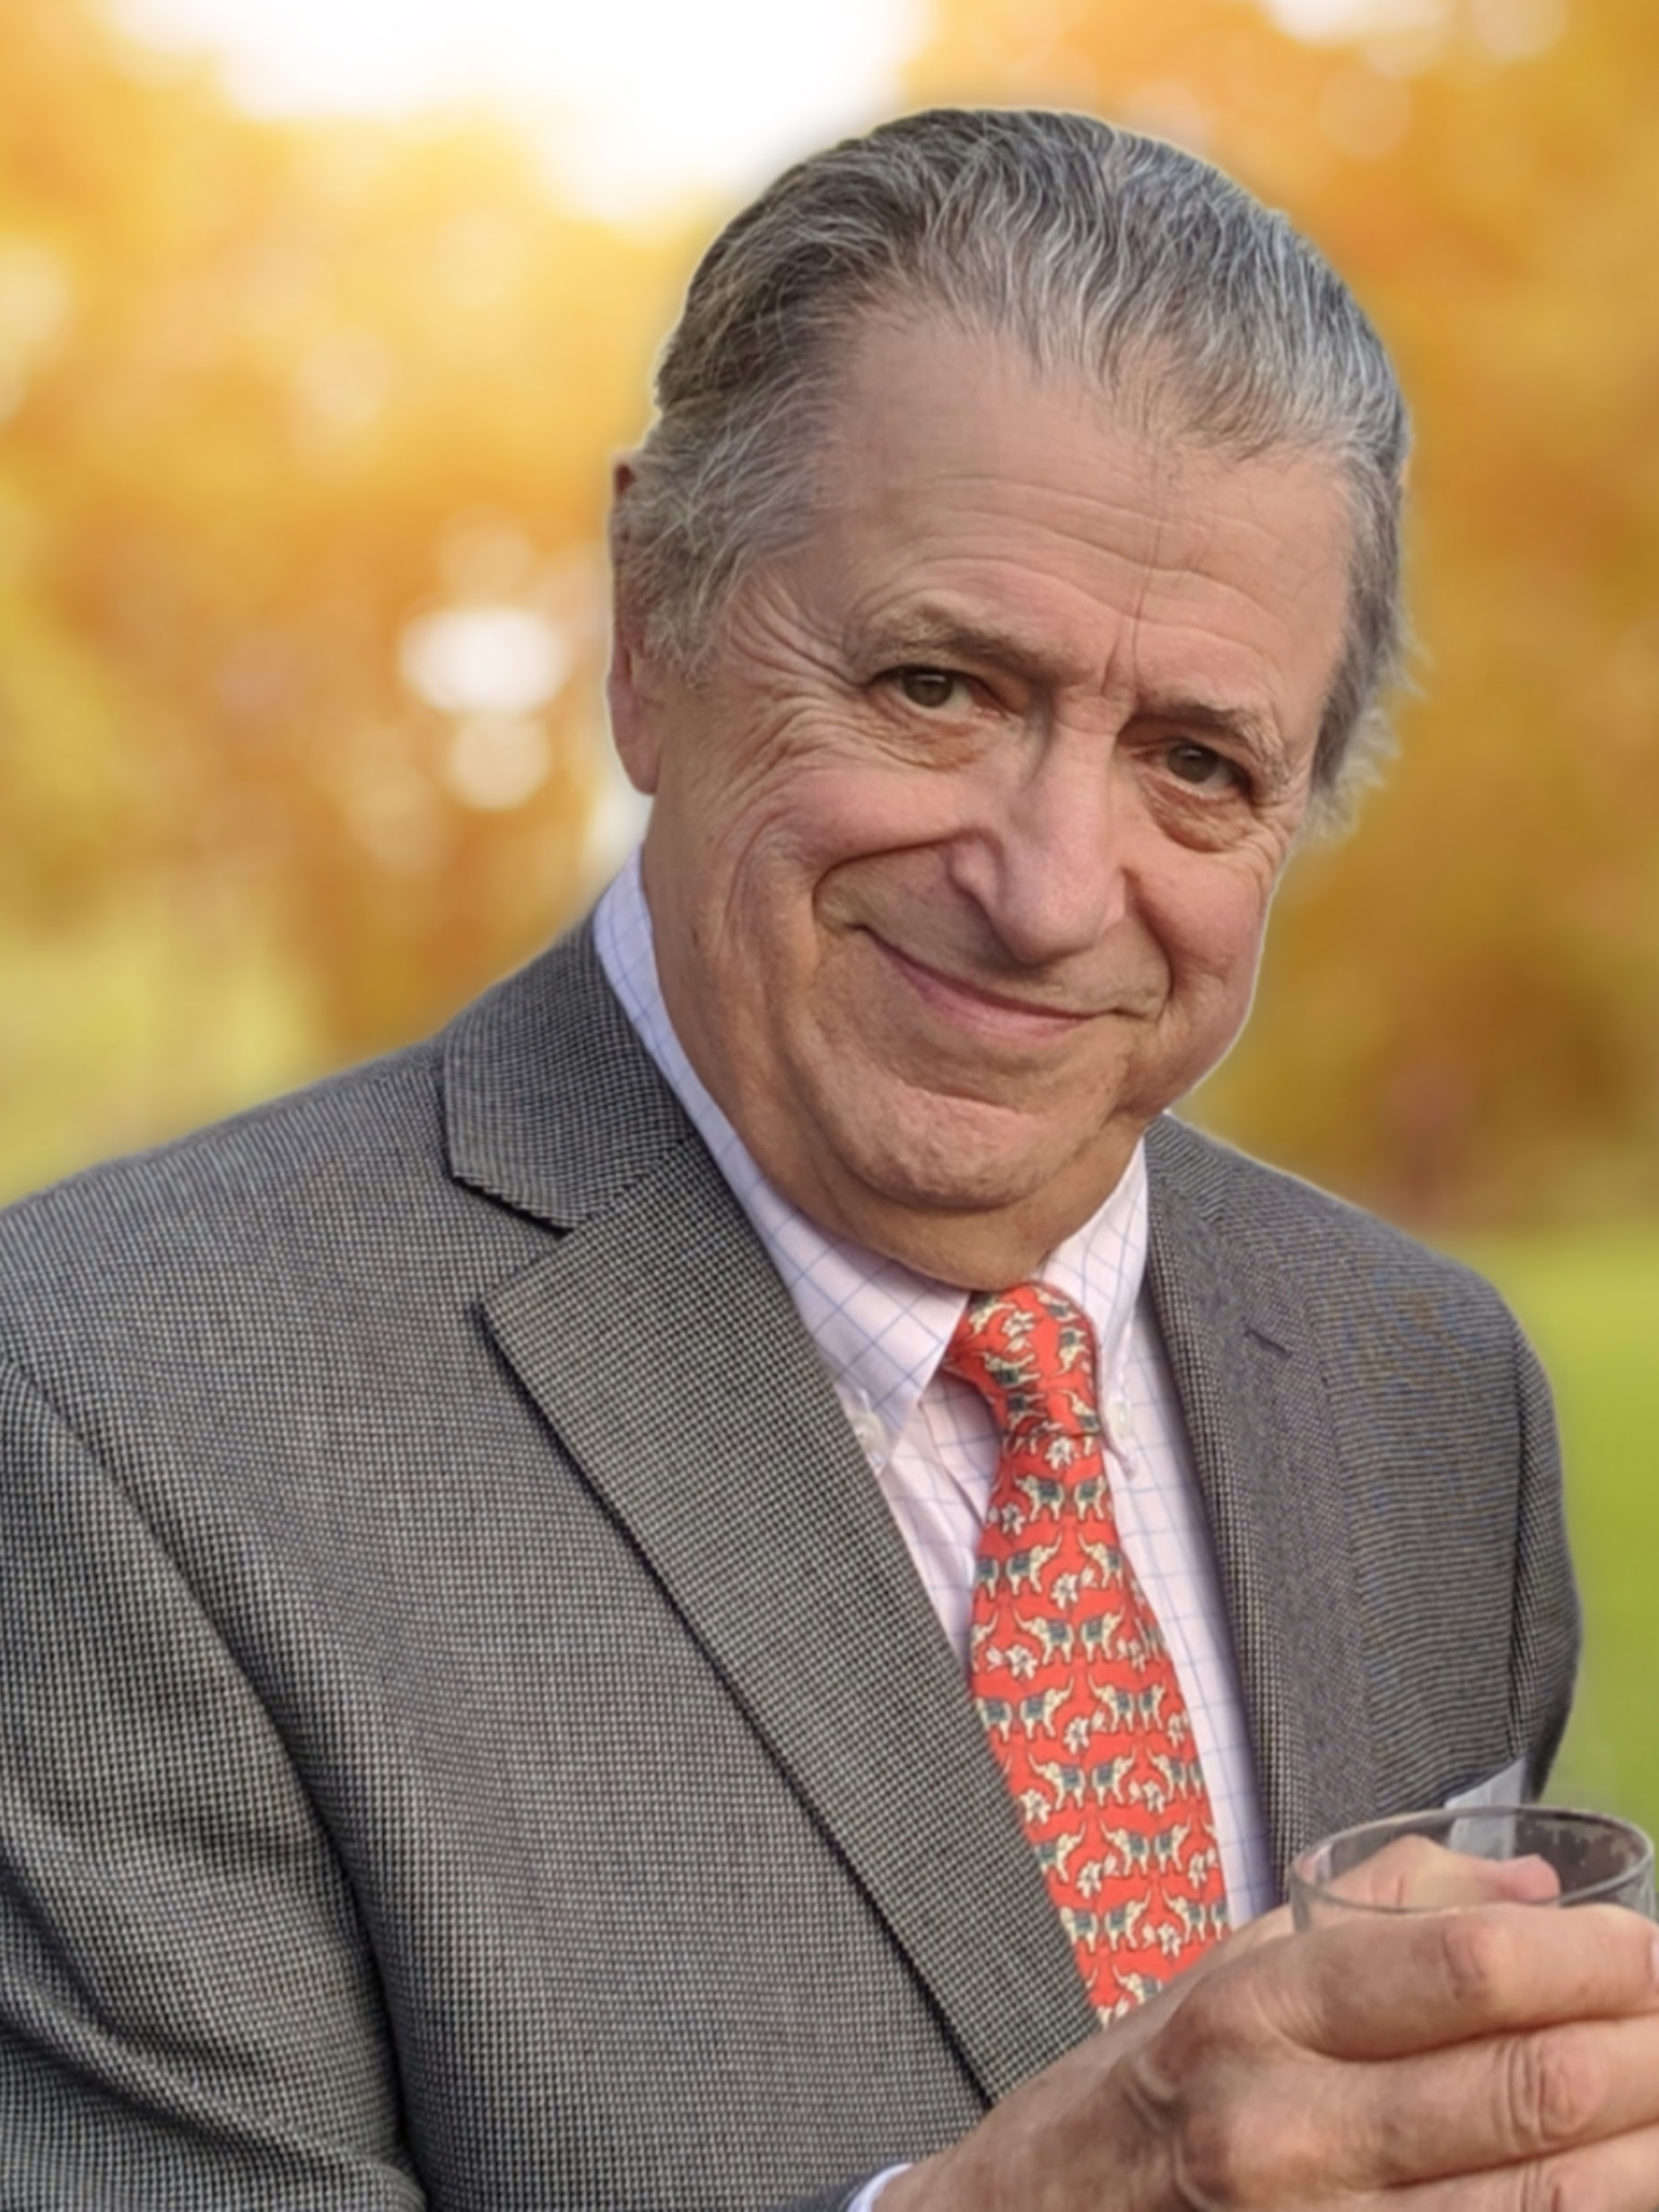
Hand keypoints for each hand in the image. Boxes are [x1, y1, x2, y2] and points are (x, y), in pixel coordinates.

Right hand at [882, 1894, 1658, 2211]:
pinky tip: (1618, 2181)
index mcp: (1261, 2004)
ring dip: (1644, 2151)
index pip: (1465, 1966)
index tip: (1653, 1946)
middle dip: (1646, 2051)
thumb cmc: (1158, 2080)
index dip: (1593, 1956)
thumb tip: (1539, 1888)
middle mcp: (1284, 2123)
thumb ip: (1386, 1905)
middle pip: (1524, 2087)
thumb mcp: (1238, 1957)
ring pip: (1539, 2199)